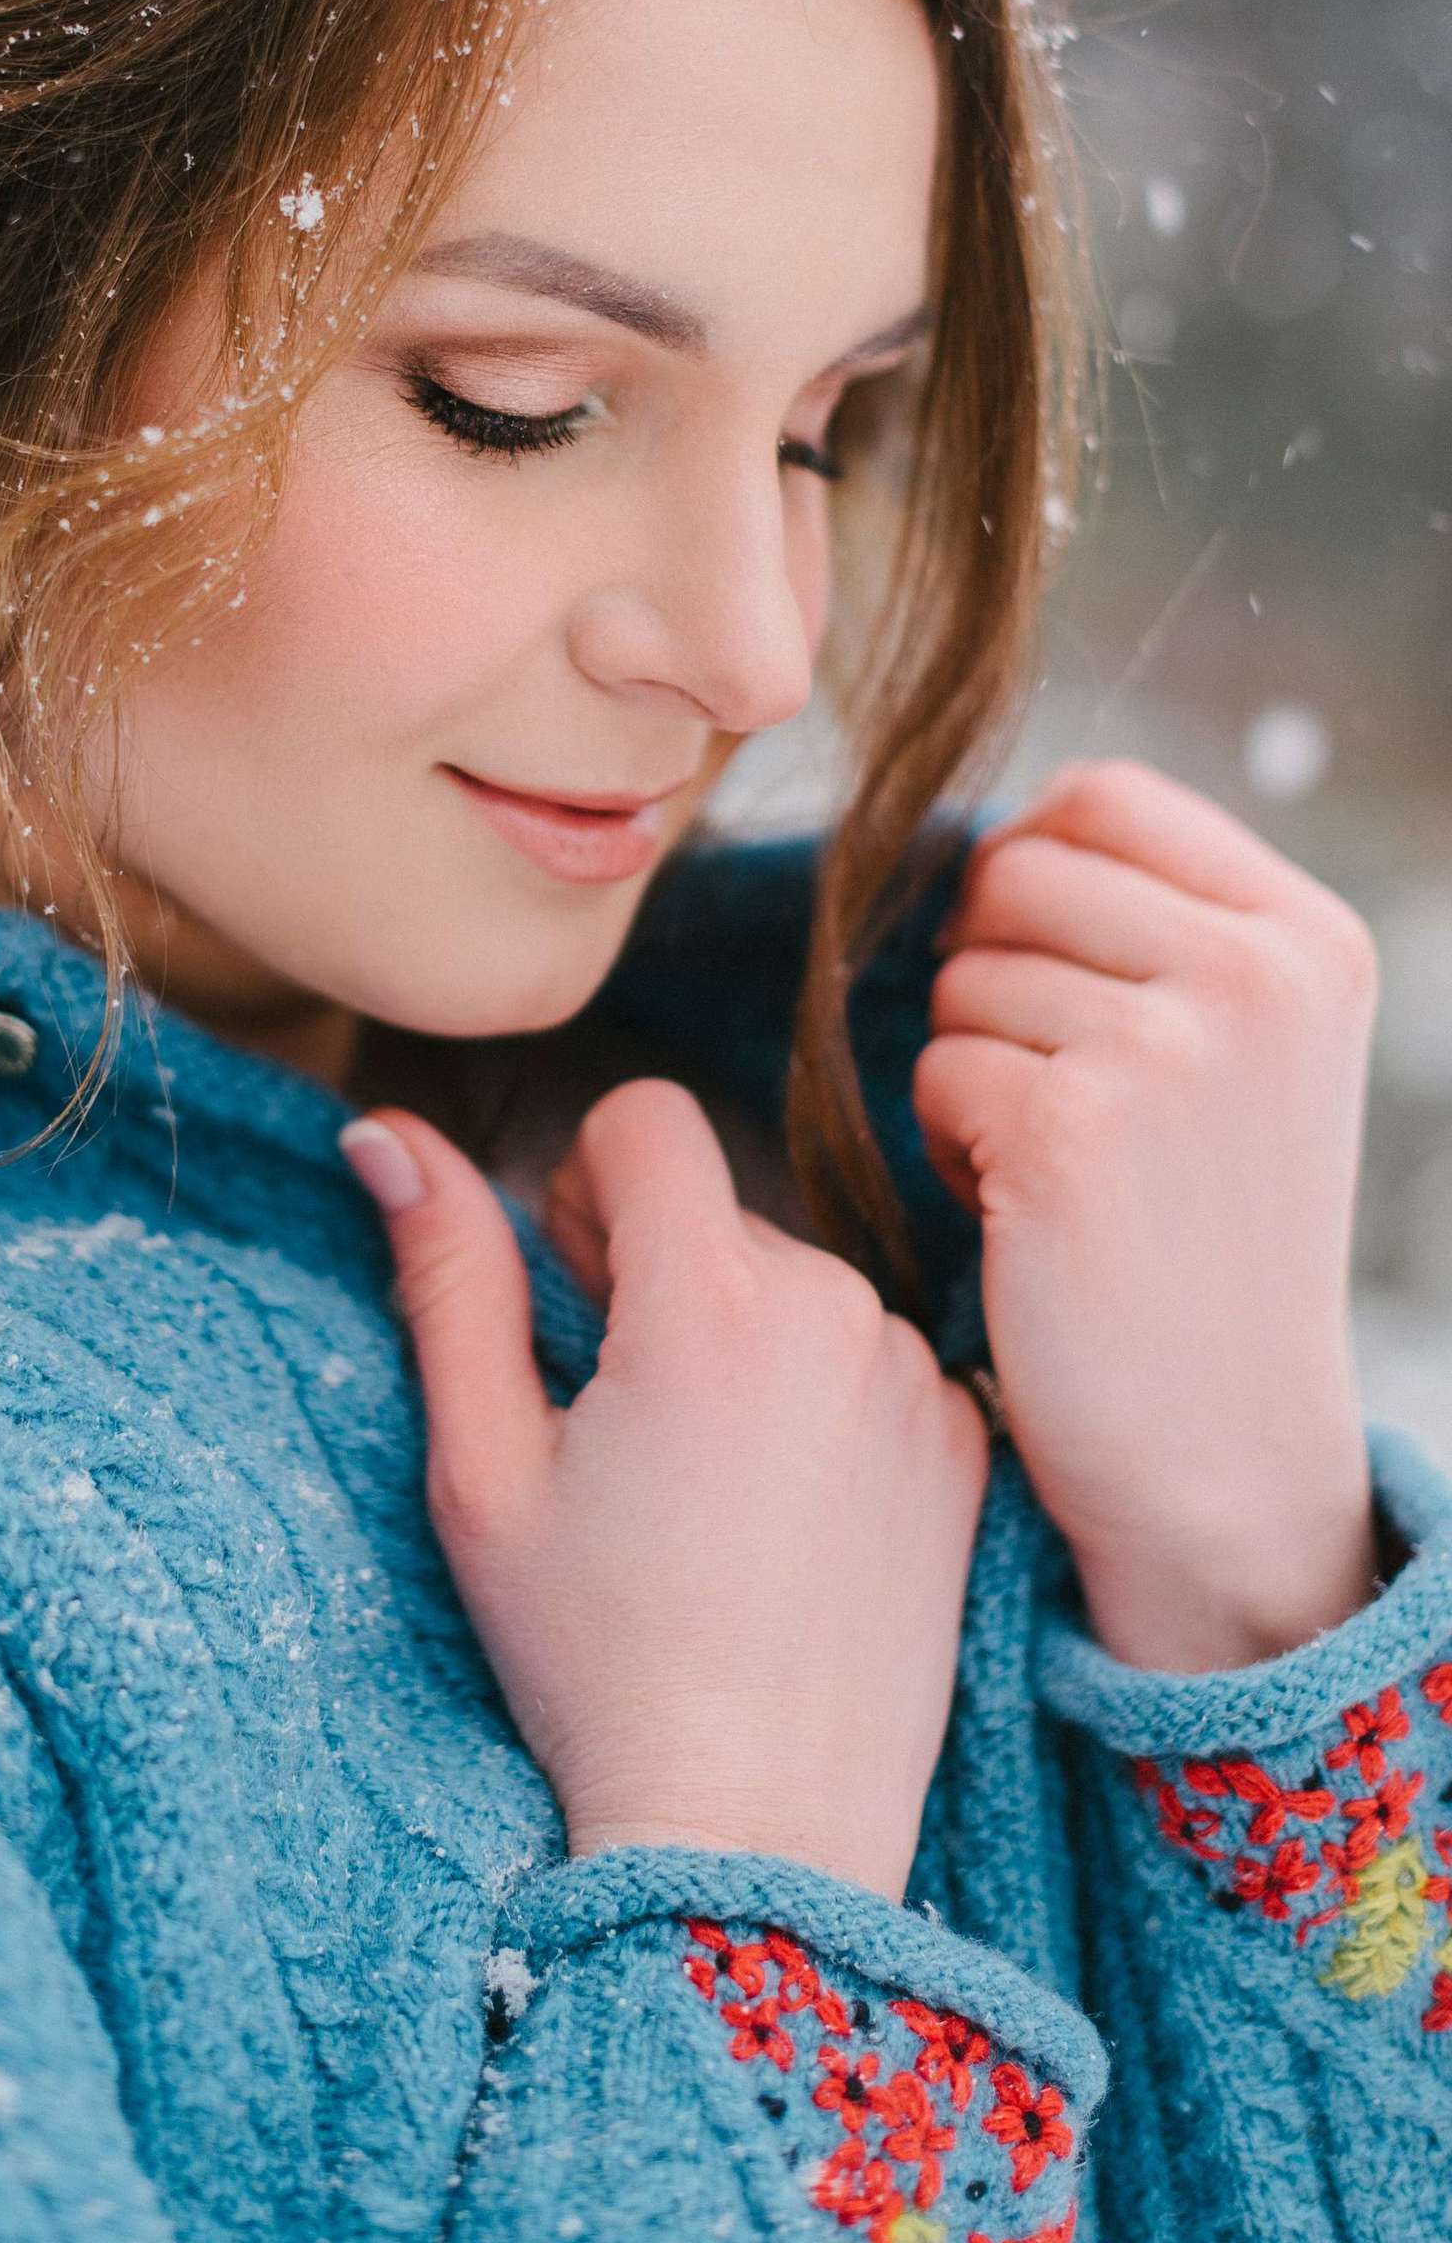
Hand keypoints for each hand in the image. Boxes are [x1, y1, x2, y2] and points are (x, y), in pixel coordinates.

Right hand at [340, 1077, 991, 1901]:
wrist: (757, 1829)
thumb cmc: (593, 1655)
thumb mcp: (483, 1468)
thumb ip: (446, 1276)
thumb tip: (387, 1132)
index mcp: (707, 1297)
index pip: (646, 1118)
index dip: (582, 1188)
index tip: (571, 1300)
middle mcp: (835, 1307)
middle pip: (716, 1210)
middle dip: (655, 1278)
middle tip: (622, 1431)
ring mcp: (915, 1375)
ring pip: (795, 1284)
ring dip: (740, 1341)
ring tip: (705, 1490)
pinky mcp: (965, 1443)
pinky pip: (872, 1358)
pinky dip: (822, 1403)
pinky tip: (785, 1519)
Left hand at [911, 758, 1379, 1673]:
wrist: (1224, 1446)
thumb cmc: (1202, 1236)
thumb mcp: (1243, 1049)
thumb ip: (1154, 925)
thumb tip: (995, 831)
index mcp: (1308, 937)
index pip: (1103, 796)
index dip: (1030, 866)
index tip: (1047, 971)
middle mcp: (1257, 977)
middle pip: (1010, 872)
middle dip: (989, 975)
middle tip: (1049, 1091)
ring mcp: (1169, 1049)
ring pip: (960, 978)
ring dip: (970, 1069)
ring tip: (1057, 1168)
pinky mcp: (1071, 1130)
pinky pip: (934, 1072)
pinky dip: (952, 1146)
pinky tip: (1029, 1217)